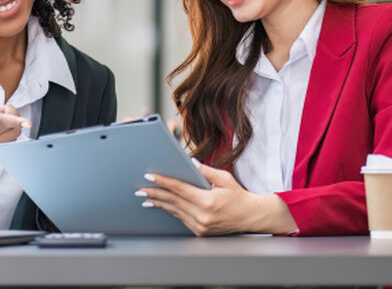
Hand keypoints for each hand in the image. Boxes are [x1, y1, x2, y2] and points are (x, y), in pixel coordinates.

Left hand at [137, 163, 297, 235]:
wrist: (250, 217)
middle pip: (172, 201)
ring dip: (158, 204)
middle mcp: (202, 215)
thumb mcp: (224, 179)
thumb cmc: (238, 196)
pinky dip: (170, 211)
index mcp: (208, 201)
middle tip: (140, 189)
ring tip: (145, 198)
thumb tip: (189, 161)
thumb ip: (205, 170)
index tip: (149, 176)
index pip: (179, 189)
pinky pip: (181, 218)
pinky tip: (161, 206)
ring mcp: (200, 226)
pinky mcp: (200, 231)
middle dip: (154, 193)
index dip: (163, 182)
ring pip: (174, 211)